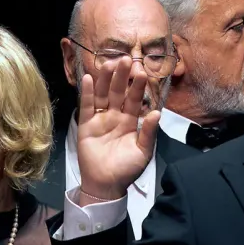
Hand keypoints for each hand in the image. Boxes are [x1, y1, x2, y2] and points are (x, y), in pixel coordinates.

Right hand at [75, 56, 159, 202]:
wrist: (106, 185)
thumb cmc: (126, 170)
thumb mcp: (143, 152)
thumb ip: (149, 133)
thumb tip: (156, 113)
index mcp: (131, 121)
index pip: (135, 99)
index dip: (138, 86)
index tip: (142, 72)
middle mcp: (116, 116)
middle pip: (119, 92)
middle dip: (122, 76)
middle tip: (126, 59)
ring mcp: (100, 119)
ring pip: (103, 94)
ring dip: (106, 79)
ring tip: (109, 64)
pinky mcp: (86, 124)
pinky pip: (87, 106)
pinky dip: (88, 92)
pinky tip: (90, 79)